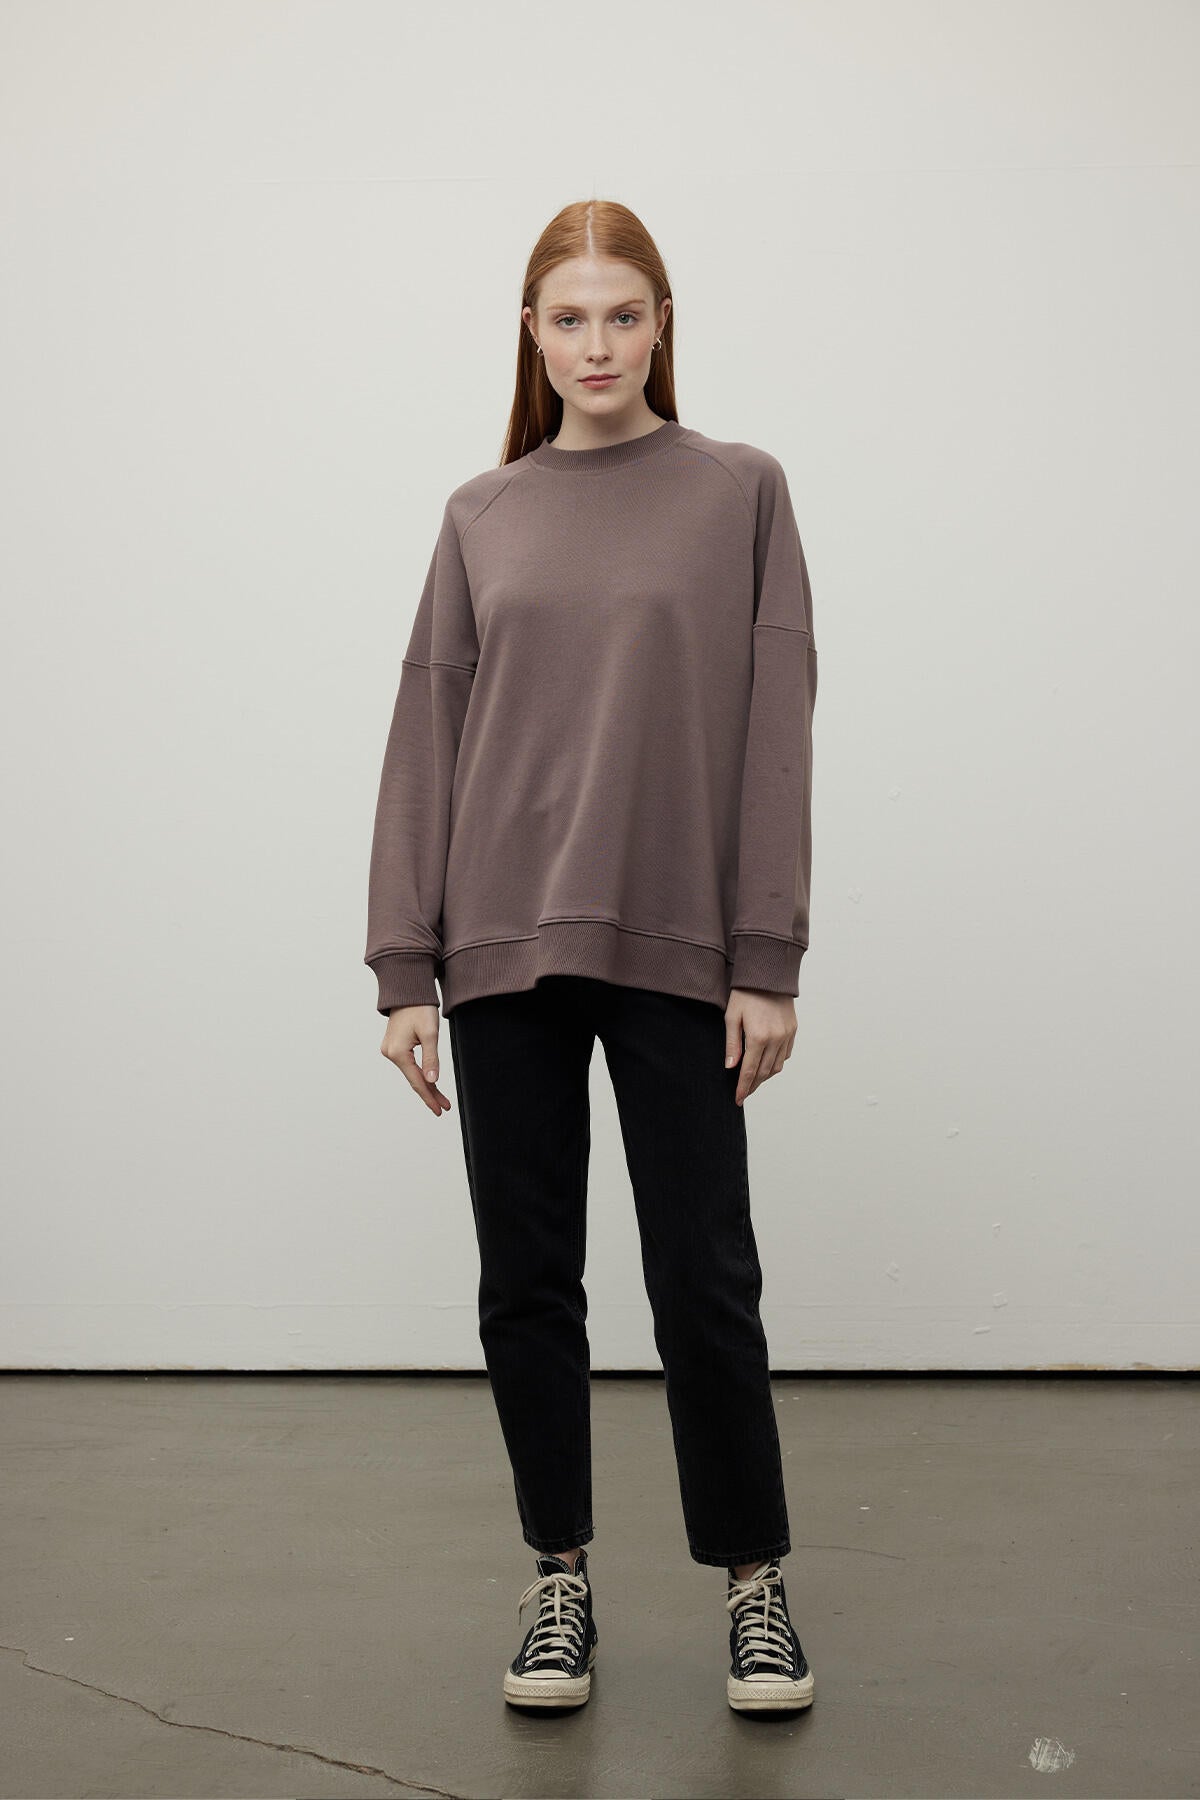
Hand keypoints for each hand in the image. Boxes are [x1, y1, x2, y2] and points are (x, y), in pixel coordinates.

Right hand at [381, 1004, 452, 1115]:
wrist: (408, 991)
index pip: (417, 1082)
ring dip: (425, 1084)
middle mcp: (390, 1053)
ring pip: (411, 1073)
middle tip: (444, 1107)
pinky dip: (419, 1073)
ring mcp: (389, 1049)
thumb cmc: (420, 1008)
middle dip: (430, 1094)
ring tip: (441, 1098)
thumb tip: (432, 1081)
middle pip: (413, 1079)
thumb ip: (431, 1058)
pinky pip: (408, 1065)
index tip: (440, 1110)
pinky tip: (428, 1081)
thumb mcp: (430, 1033)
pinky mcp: (393, 1045)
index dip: (430, 1097)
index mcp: (398, 1052)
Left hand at [724, 988, 796, 1106]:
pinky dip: (776, 1063)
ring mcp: (787, 1035)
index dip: (743, 1087)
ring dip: (765, 1076)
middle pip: (765, 1072)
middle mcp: (776, 1039)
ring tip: (753, 1080)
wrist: (768, 974)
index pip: (750, 1071)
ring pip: (777, 1066)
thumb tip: (731, 1067)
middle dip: (753, 1085)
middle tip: (743, 1092)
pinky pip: (785, 1054)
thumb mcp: (732, 1017)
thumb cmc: (745, 993)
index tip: (738, 1099)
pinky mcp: (793, 1030)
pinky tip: (766, 1064)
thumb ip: (732, 1044)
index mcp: (758, 1037)